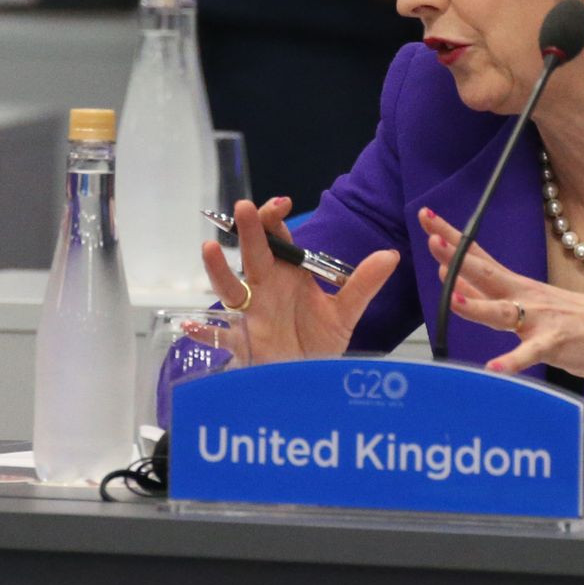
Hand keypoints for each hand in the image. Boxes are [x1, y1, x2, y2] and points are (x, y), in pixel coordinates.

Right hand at [200, 197, 399, 363]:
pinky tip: (193, 325)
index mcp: (286, 275)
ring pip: (229, 288)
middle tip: (244, 208)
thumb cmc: (317, 343)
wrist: (307, 381)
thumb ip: (363, 283)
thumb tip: (390, 255)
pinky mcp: (242, 343)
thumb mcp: (345, 312)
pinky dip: (205, 331)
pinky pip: (220, 336)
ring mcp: (249, 314)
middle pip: (252, 254)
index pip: (277, 238)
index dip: (274, 218)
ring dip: (218, 270)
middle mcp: (263, 288)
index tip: (282, 203)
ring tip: (209, 248)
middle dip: (248, 231)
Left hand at [420, 207, 583, 377]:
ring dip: (476, 305)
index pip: (477, 256)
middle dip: (456, 258)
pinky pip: (529, 354)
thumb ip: (487, 291)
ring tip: (451, 300)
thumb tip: (448, 277)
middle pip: (484, 273)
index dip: (451, 237)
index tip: (426, 216)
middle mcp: (524, 297)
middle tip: (432, 240)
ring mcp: (539, 319)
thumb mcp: (525, 299)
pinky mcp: (555, 344)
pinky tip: (493, 368)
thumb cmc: (571, 318)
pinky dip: (511, 361)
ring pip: (502, 312)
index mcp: (515, 285)